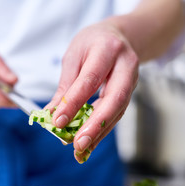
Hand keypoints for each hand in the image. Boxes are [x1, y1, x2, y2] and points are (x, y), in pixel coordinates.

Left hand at [46, 21, 138, 162]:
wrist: (119, 36)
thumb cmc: (92, 43)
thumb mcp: (74, 56)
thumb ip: (66, 84)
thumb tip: (52, 113)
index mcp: (107, 49)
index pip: (90, 80)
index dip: (74, 102)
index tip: (58, 121)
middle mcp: (125, 65)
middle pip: (114, 99)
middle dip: (95, 125)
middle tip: (78, 144)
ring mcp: (132, 80)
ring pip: (118, 111)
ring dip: (100, 132)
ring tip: (82, 149)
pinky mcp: (129, 93)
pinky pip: (117, 114)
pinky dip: (102, 130)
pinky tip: (90, 143)